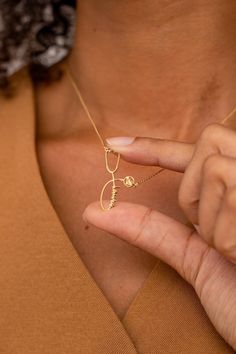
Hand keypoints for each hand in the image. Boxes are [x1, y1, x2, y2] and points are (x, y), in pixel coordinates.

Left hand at [83, 123, 235, 349]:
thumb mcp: (197, 260)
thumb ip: (154, 229)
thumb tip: (96, 211)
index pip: (198, 150)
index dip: (156, 145)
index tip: (116, 146)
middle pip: (209, 146)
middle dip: (193, 192)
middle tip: (210, 235)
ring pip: (215, 170)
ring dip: (212, 222)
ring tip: (234, 253)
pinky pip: (230, 195)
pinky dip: (226, 237)